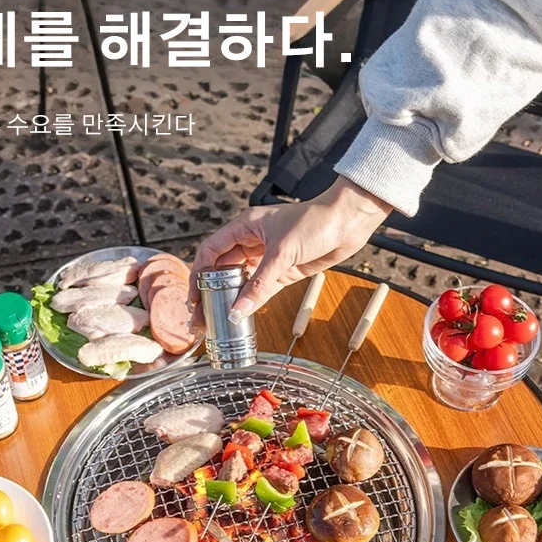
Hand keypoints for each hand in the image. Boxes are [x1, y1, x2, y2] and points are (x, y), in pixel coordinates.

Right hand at [189, 176, 389, 322]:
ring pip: (239, 280)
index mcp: (244, 227)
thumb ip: (259, 284)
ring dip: (228, 299)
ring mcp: (266, 258)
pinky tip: (240, 315)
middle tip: (200, 316)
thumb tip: (237, 310)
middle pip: (221, 269)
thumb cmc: (315, 222)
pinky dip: (250, 301)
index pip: (211, 252)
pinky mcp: (282, 271)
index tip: (193, 297)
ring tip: (216, 320)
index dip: (198, 274)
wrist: (348, 222)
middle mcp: (251, 242)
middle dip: (209, 292)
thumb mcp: (282, 253)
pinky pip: (260, 289)